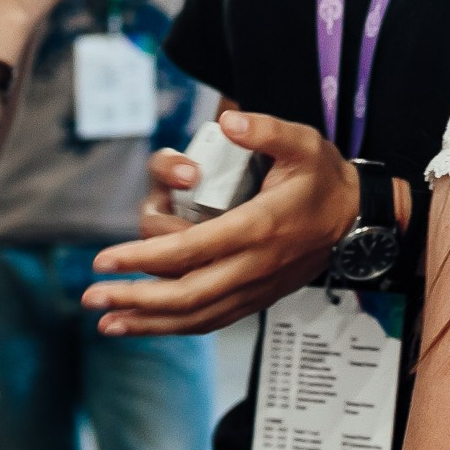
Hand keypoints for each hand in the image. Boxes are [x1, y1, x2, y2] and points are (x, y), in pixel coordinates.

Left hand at [83, 109, 359, 335]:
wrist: (358, 220)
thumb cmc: (325, 178)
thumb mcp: (304, 142)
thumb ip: (266, 129)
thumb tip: (228, 120)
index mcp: (259, 227)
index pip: (191, 250)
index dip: (143, 258)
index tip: (104, 258)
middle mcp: (254, 265)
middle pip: (185, 294)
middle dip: (134, 297)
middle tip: (92, 295)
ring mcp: (256, 287)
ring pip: (195, 316)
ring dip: (148, 322)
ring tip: (107, 322)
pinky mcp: (257, 299)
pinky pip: (211, 321)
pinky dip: (174, 328)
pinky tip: (145, 327)